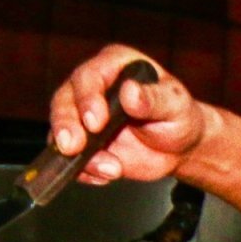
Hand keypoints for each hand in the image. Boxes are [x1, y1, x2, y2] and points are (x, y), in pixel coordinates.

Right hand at [49, 44, 207, 184]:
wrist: (179, 147)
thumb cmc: (178, 116)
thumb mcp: (175, 105)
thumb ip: (153, 98)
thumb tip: (130, 92)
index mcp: (114, 66)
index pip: (89, 77)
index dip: (88, 99)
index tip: (96, 122)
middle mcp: (92, 87)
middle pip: (64, 101)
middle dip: (66, 126)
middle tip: (73, 147)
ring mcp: (82, 116)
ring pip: (61, 131)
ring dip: (75, 154)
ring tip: (109, 169)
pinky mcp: (82, 143)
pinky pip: (69, 158)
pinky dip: (83, 171)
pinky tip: (104, 175)